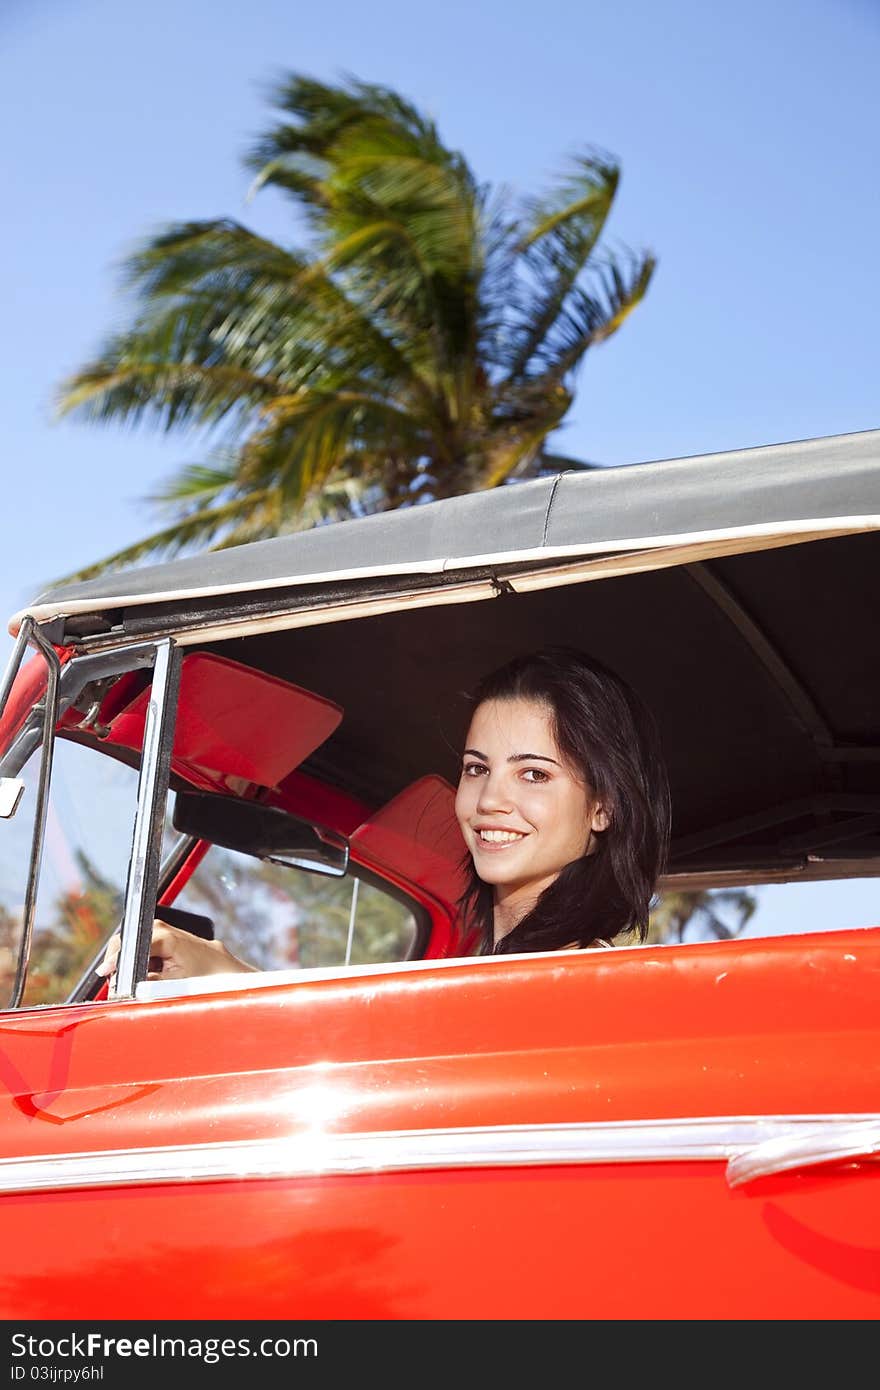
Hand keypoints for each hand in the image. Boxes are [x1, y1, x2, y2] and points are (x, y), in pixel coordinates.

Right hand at [96, 919, 256, 983]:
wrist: (229, 976)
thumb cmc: (208, 979)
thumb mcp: (172, 985)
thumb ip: (144, 983)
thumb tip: (122, 984)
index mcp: (166, 936)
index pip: (130, 943)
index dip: (116, 960)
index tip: (106, 972)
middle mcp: (166, 929)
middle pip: (129, 940)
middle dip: (120, 961)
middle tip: (116, 980)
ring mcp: (168, 932)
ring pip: (137, 945)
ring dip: (131, 963)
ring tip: (136, 981)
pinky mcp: (170, 939)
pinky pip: (148, 949)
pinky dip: (143, 963)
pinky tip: (151, 976)